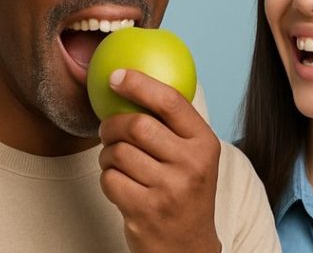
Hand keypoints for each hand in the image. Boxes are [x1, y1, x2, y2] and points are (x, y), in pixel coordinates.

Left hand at [98, 69, 221, 252]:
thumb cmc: (185, 192)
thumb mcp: (194, 156)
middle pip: (136, 125)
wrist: (187, 247)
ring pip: (118, 153)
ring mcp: (169, 190)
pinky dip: (107, 178)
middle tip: (107, 130)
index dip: (139, 83)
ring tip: (117, 162)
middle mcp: (191, 165)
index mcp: (205, 143)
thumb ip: (174, 125)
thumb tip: (134, 78)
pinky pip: (109, 179)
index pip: (170, 101)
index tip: (116, 76)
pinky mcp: (145, 211)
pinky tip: (120, 184)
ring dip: (108, 155)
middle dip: (112, 125)